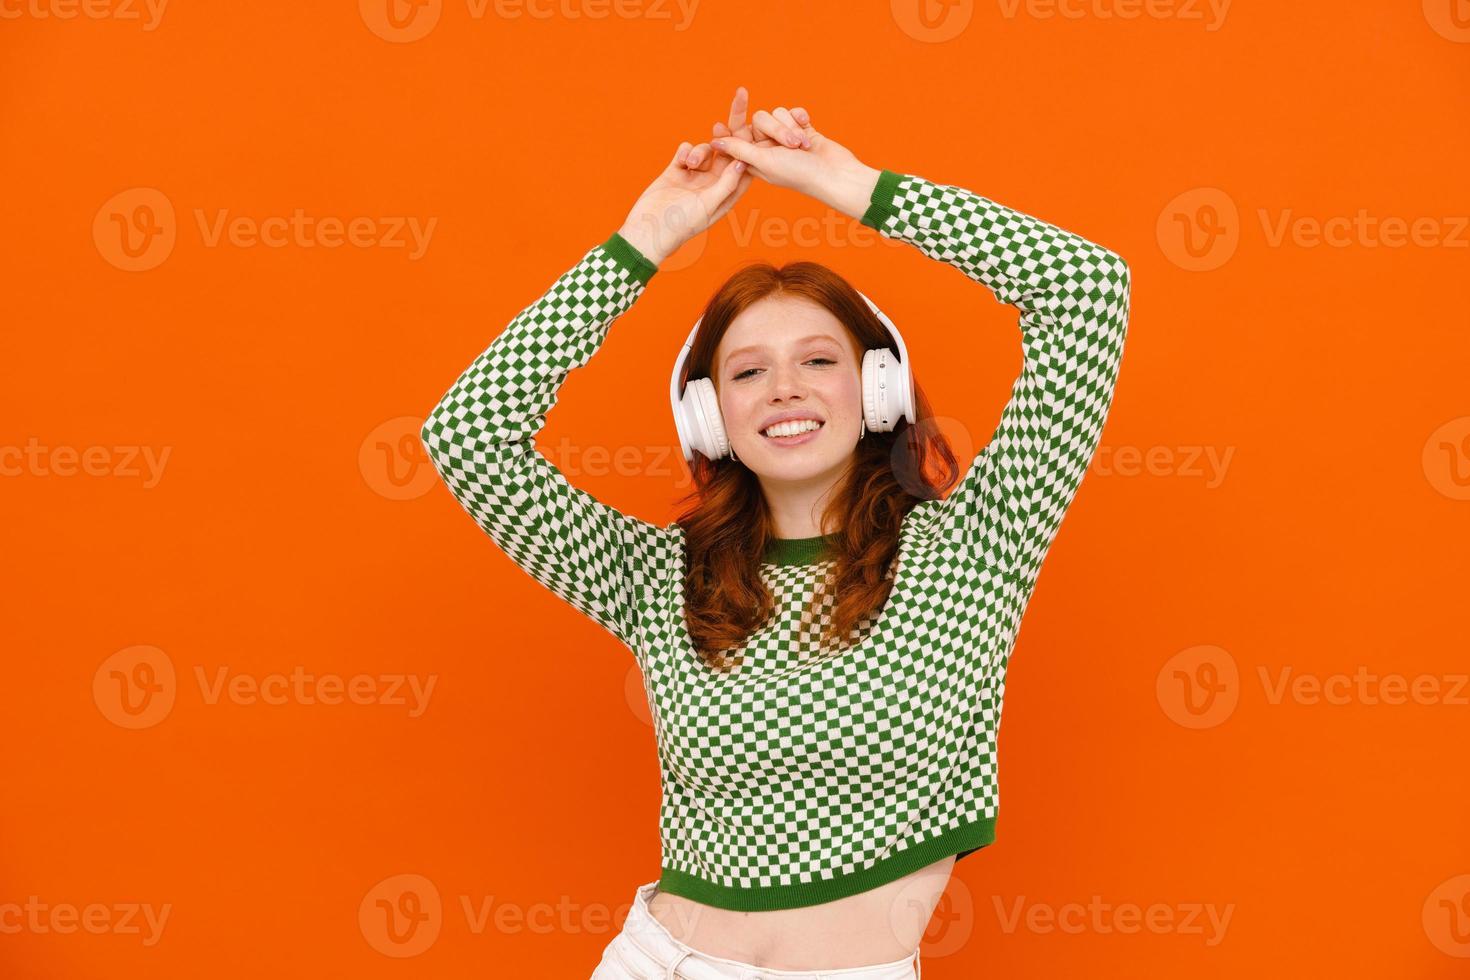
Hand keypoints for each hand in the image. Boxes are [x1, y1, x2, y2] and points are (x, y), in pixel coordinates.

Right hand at [616, 87, 758, 266]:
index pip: (746, 163)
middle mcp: (715, 182)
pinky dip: (686, 151)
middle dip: (734, 125)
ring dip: (701, 150)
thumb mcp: (708, 206)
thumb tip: (743, 160)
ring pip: (707, 149)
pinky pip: (687, 150)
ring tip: (690, 164)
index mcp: (728, 193)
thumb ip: (726, 183)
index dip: (753, 142)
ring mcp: (696, 175)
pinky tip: (681, 162)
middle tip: (741, 96)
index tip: (758, 121)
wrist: (647, 230)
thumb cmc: (681, 225)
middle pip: (729, 149)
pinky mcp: (677, 169)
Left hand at [709, 103, 880, 219]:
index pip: (736, 137)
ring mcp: (784, 138)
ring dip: (792, 127)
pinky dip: (801, 118)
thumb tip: (714, 142)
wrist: (835, 174)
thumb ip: (740, 150)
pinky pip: (793, 111)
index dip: (729, 129)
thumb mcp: (765, 162)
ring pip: (777, 113)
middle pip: (759, 120)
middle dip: (777, 129)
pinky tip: (809, 128)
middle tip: (792, 145)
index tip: (718, 123)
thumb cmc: (800, 173)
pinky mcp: (800, 128)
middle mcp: (767, 148)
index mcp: (754, 160)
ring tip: (804, 145)